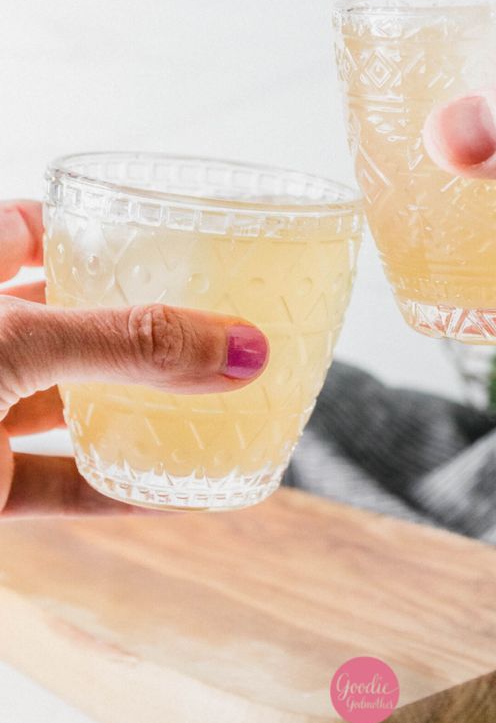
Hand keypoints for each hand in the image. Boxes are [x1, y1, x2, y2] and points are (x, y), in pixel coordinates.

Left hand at [0, 201, 267, 515]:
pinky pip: (58, 484)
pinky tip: (173, 494)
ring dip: (133, 409)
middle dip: (132, 323)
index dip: (88, 228)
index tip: (157, 234)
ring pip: (66, 405)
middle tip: (209, 319)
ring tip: (211, 400)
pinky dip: (113, 489)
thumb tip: (246, 347)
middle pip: (63, 320)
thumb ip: (127, 344)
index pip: (26, 230)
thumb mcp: (18, 342)